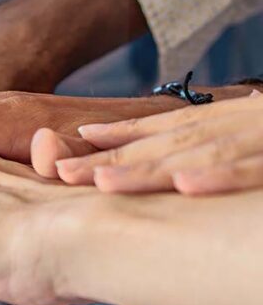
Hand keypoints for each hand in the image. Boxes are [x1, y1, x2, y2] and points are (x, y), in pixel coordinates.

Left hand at [52, 92, 262, 193]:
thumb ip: (222, 133)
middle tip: (61, 172)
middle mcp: (234, 124)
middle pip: (165, 143)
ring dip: (148, 168)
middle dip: (113, 159)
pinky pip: (250, 168)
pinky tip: (184, 186)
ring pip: (197, 154)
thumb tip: (195, 146)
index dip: (118, 136)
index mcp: (224, 118)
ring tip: (103, 181)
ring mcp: (258, 139)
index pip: (162, 127)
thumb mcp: (256, 123)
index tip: (72, 146)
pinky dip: (218, 175)